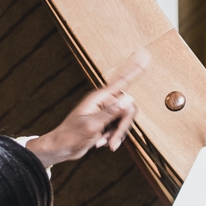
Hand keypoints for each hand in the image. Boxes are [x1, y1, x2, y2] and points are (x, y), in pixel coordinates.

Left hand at [26, 48, 147, 166]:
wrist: (61, 148)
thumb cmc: (70, 136)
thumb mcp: (92, 125)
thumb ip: (112, 112)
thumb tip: (129, 99)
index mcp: (99, 98)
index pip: (121, 81)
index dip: (134, 69)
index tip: (145, 56)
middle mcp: (104, 102)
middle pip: (127, 108)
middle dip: (123, 126)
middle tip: (113, 139)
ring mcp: (105, 112)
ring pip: (124, 120)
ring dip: (117, 134)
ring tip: (104, 142)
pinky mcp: (105, 121)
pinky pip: (119, 127)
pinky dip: (113, 137)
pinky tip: (103, 142)